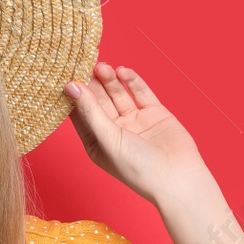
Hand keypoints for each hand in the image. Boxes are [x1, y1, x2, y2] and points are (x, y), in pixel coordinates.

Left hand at [64, 62, 205, 198]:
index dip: (74, 95)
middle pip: (99, 100)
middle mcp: (114, 131)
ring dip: (110, 80)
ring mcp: (134, 120)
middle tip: (86, 65)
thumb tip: (71, 87)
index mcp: (97, 142)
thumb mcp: (108, 139)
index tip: (65, 75)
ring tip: (103, 67)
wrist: (178, 178)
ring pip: (118, 94)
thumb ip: (90, 111)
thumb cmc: (138, 168)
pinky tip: (122, 71)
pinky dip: (132, 80)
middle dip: (92, 83)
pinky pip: (140, 92)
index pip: (80, 114)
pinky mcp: (154, 112)